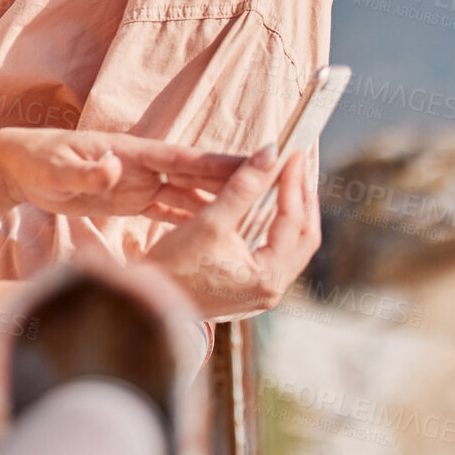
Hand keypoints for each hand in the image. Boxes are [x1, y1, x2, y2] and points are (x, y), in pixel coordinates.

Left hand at [0, 128, 242, 223]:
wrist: (19, 165)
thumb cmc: (36, 162)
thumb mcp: (56, 169)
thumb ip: (85, 172)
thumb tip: (110, 167)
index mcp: (132, 154)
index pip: (185, 160)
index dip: (220, 163)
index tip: (256, 162)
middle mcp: (142, 166)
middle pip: (198, 175)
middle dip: (236, 180)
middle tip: (277, 186)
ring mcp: (138, 182)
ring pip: (190, 193)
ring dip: (221, 201)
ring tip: (260, 213)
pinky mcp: (129, 198)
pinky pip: (171, 208)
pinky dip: (195, 215)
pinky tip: (218, 226)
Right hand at [143, 144, 320, 319]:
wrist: (150, 301)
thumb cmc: (174, 265)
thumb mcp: (209, 221)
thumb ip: (243, 187)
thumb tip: (270, 153)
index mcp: (268, 276)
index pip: (294, 221)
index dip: (294, 183)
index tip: (293, 154)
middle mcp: (272, 289)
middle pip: (305, 237)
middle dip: (303, 198)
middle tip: (299, 165)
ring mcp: (262, 292)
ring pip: (293, 246)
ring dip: (294, 213)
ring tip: (289, 181)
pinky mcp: (250, 289)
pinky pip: (277, 254)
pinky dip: (278, 227)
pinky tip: (270, 208)